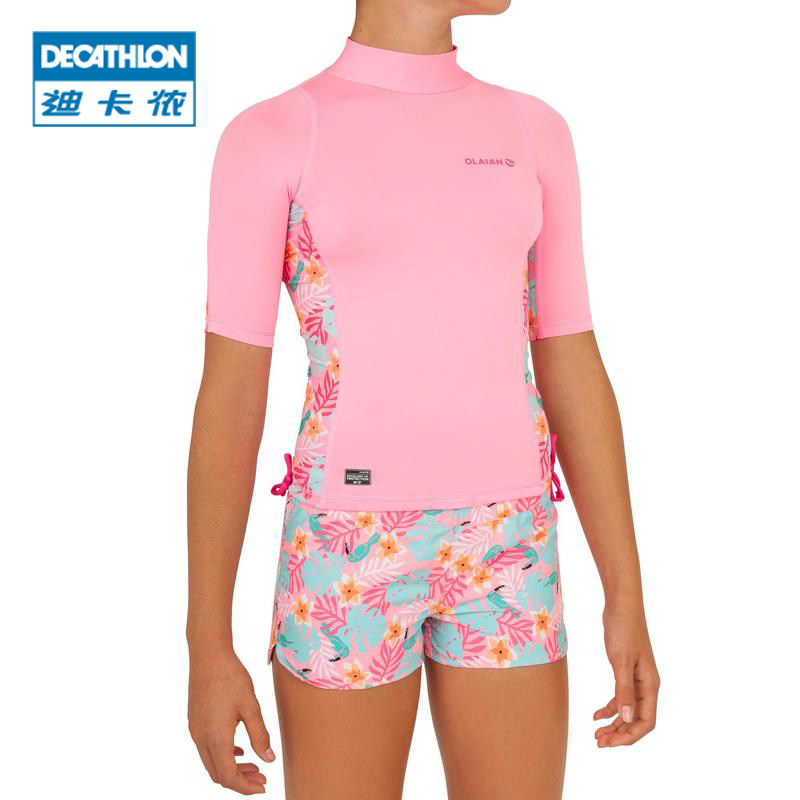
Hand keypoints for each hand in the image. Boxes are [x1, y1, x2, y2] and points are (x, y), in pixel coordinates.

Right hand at [188, 649, 275, 793]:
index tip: (263, 786)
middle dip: (240, 780)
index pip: (229, 777)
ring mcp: (195, 731)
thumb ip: (260, 735)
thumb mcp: (251, 706)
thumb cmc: (231, 677)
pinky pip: (206, 749)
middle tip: (262, 777)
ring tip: (254, 765)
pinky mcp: (195, 722)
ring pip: (212, 763)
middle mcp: (201, 739)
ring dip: (232, 768)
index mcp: (216, 738)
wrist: (208, 655)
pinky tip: (239, 749)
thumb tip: (268, 760)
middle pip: (218, 774)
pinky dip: (223, 755)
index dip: (246, 787)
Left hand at [594, 606, 659, 746]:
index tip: (610, 743)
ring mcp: (637, 679)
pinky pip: (621, 697)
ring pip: (628, 710)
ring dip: (614, 724)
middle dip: (619, 734)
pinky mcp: (626, 671)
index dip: (630, 736)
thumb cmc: (623, 629)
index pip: (646, 722)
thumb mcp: (621, 661)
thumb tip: (627, 718)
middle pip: (637, 720)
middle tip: (598, 742)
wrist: (621, 606)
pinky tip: (596, 714)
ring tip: (596, 734)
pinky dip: (610, 708)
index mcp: (650, 685)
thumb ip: (624, 690)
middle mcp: (647, 685)